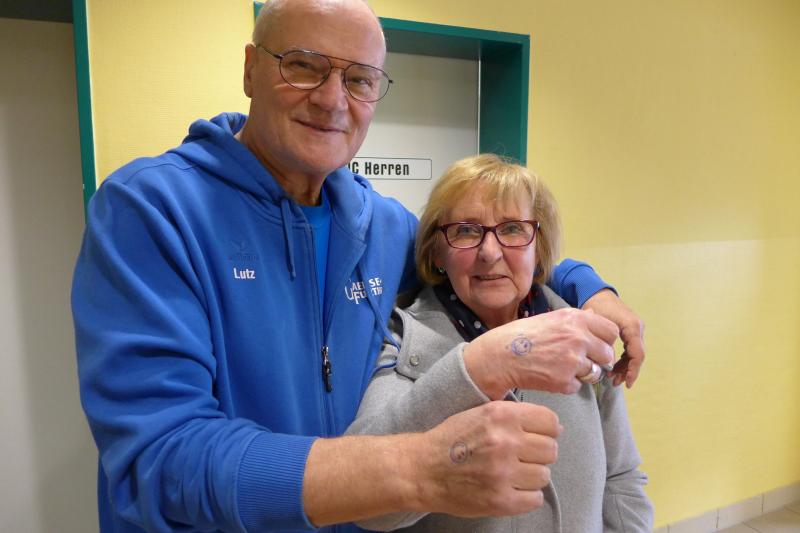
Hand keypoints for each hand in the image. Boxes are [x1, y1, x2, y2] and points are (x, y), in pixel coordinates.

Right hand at [414, 402, 560, 517]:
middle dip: (538, 454)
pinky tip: (509, 488)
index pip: (550, 422)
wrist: (421, 470)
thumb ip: (514, 416)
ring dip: (531, 476)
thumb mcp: (481, 413)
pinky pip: (535, 499)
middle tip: (520, 457)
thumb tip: (555, 428)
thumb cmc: (450, 441)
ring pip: (544, 475)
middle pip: (550, 450)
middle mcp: (505, 442)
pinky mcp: (500, 501)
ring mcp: (503, 473)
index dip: (547, 430)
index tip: (539, 436)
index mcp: (501, 415)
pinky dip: (526, 497)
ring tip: (510, 473)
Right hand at [463, 307, 618, 397]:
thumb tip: (593, 315)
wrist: (500, 355)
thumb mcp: (550, 318)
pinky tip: (551, 376)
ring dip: (583, 373)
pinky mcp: (564, 380)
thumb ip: (575, 319)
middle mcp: (577, 338)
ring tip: (561, 368)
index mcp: (575, 319)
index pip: (611, 331)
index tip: (597, 346)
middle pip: (607, 354)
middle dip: (598, 360)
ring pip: (595, 372)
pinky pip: (578, 386)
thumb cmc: (522, 335)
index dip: (605, 341)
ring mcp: (572, 360)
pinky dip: (567, 384)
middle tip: (581, 361)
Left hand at [582, 289, 644, 387]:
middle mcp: (637, 328)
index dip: (633, 370)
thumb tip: (607, 363)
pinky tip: (613, 368)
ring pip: (634, 354)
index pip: (637, 354)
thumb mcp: (598, 323)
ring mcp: (635, 329)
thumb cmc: (595, 305)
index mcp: (632, 326)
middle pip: (637, 356)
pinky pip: (630, 349)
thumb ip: (604, 342)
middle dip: (627, 371)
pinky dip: (623, 360)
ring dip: (625, 367)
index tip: (626, 383)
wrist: (596, 292)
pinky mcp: (630, 330)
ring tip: (612, 378)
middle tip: (615, 382)